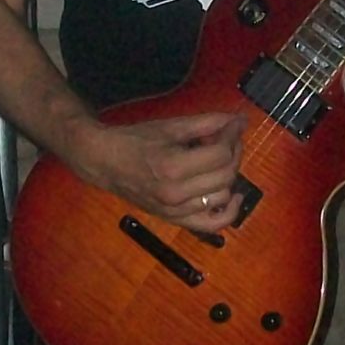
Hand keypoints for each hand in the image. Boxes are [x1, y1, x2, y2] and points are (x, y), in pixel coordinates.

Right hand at [72, 107, 244, 234]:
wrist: (105, 163)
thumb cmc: (136, 140)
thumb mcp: (171, 126)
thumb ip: (208, 123)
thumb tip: (239, 120)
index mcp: (172, 166)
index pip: (220, 154)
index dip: (233, 136)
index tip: (234, 125)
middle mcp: (176, 194)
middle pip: (225, 175)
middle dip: (234, 153)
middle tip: (229, 138)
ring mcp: (175, 212)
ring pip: (223, 197)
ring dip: (229, 175)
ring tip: (221, 160)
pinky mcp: (175, 221)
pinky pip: (212, 224)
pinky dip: (228, 212)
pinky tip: (233, 196)